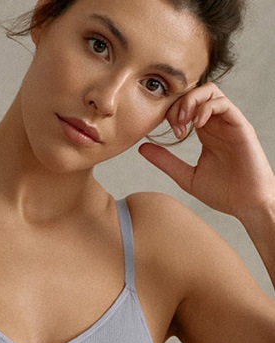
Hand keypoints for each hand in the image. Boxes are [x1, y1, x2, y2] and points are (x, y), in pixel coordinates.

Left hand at [139, 83, 274, 221]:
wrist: (247, 204)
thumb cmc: (223, 192)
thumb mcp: (186, 176)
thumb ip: (165, 160)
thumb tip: (141, 147)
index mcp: (205, 132)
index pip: (185, 106)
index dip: (171, 112)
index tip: (168, 132)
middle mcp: (217, 124)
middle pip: (195, 92)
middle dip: (178, 103)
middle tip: (173, 125)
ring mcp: (229, 123)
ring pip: (210, 92)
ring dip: (191, 101)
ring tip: (183, 123)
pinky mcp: (241, 127)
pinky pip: (224, 104)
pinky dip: (206, 108)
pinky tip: (197, 125)